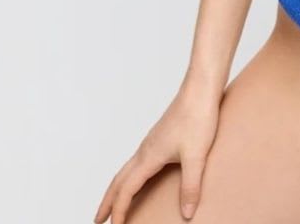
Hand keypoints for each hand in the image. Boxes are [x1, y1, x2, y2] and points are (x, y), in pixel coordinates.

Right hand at [94, 82, 220, 223]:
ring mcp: (152, 142)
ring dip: (118, 187)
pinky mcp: (161, 136)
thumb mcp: (196, 156)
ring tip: (116, 201)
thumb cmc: (198, 117)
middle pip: (118, 180)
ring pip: (127, 169)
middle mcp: (145, 150)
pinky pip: (138, 161)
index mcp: (148, 156)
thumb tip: (186, 213)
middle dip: (107, 201)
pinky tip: (143, 175)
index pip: (126, 190)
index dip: (119, 211)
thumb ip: (190, 186)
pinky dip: (131, 175)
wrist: (201, 88)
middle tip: (98, 219)